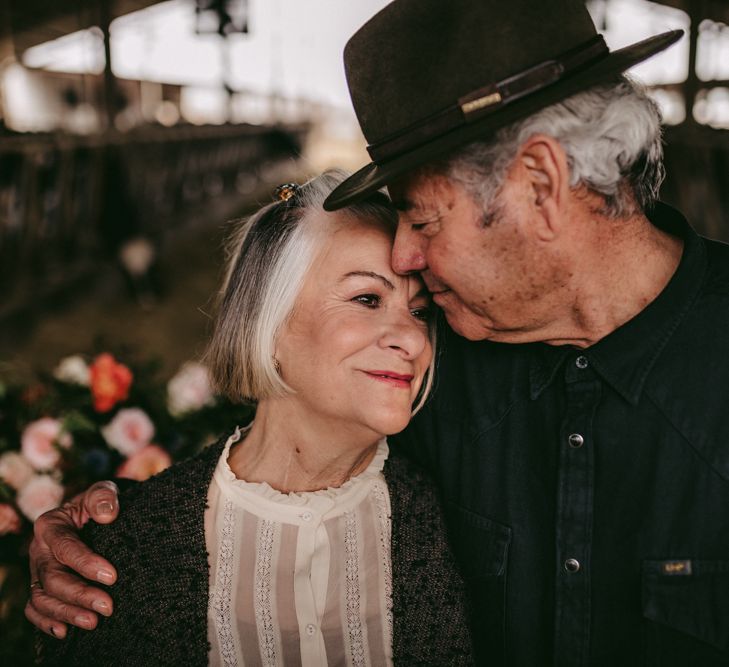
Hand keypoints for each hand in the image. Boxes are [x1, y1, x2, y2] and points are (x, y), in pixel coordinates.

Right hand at [25, 481, 119, 638]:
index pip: (66, 547)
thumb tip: (108, 514)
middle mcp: (39, 550)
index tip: (112, 577)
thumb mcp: (104, 491)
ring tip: (94, 622)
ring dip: (66, 613)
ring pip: (42, 598)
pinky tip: (65, 632)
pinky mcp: (41, 587)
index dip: (87, 563)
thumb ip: (104, 497)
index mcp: (50, 525)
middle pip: (53, 578)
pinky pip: (35, 609)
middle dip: (80, 595)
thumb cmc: (101, 503)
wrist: (96, 515)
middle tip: (108, 607)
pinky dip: (46, 622)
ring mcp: (38, 571)